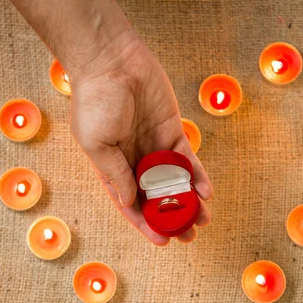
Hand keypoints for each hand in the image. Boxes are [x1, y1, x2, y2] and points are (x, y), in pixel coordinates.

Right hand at [69, 31, 212, 245]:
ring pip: (176, 183)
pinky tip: (206, 191)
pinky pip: (187, 159)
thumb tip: (131, 201)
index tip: (162, 242)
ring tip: (204, 219)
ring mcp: (155, 147)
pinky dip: (197, 175)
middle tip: (188, 235)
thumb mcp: (97, 143)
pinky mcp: (173, 132)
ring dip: (190, 202)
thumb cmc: (95, 101)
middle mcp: (135, 162)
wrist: (112, 60)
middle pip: (157, 198)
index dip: (146, 224)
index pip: (131, 204)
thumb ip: (116, 173)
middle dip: (173, 219)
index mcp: (113, 168)